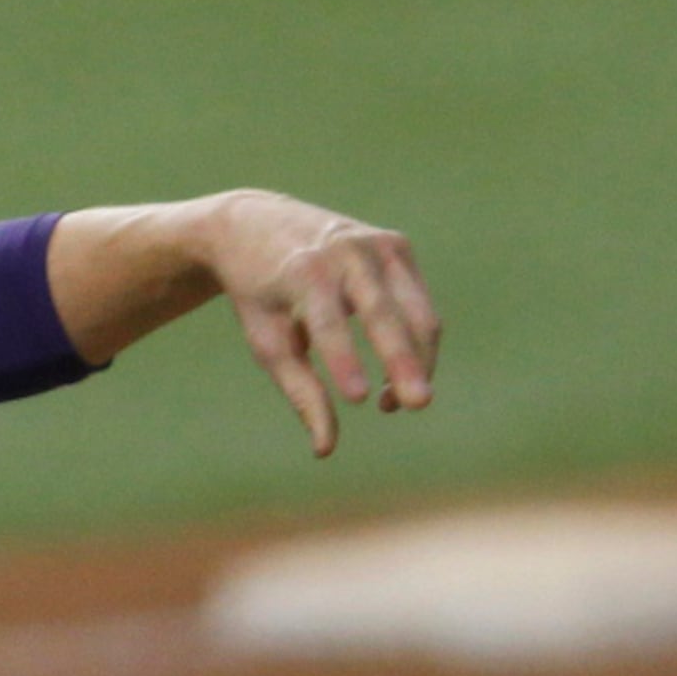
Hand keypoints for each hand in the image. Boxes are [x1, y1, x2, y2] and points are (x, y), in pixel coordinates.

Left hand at [201, 189, 438, 457]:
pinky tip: (398, 376)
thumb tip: (326, 449)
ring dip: (417, 362)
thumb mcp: (266, 341)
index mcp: (302, 271)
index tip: (358, 398)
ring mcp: (376, 244)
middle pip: (382, 312)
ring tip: (396, 405)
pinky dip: (418, 343)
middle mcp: (343, 251)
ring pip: (415, 312)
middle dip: (402, 360)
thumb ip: (299, 391)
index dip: (343, 359)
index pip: (327, 321)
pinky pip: (419, 304)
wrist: (258, 226)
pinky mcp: (397, 246)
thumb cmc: (261, 296)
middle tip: (418, 405)